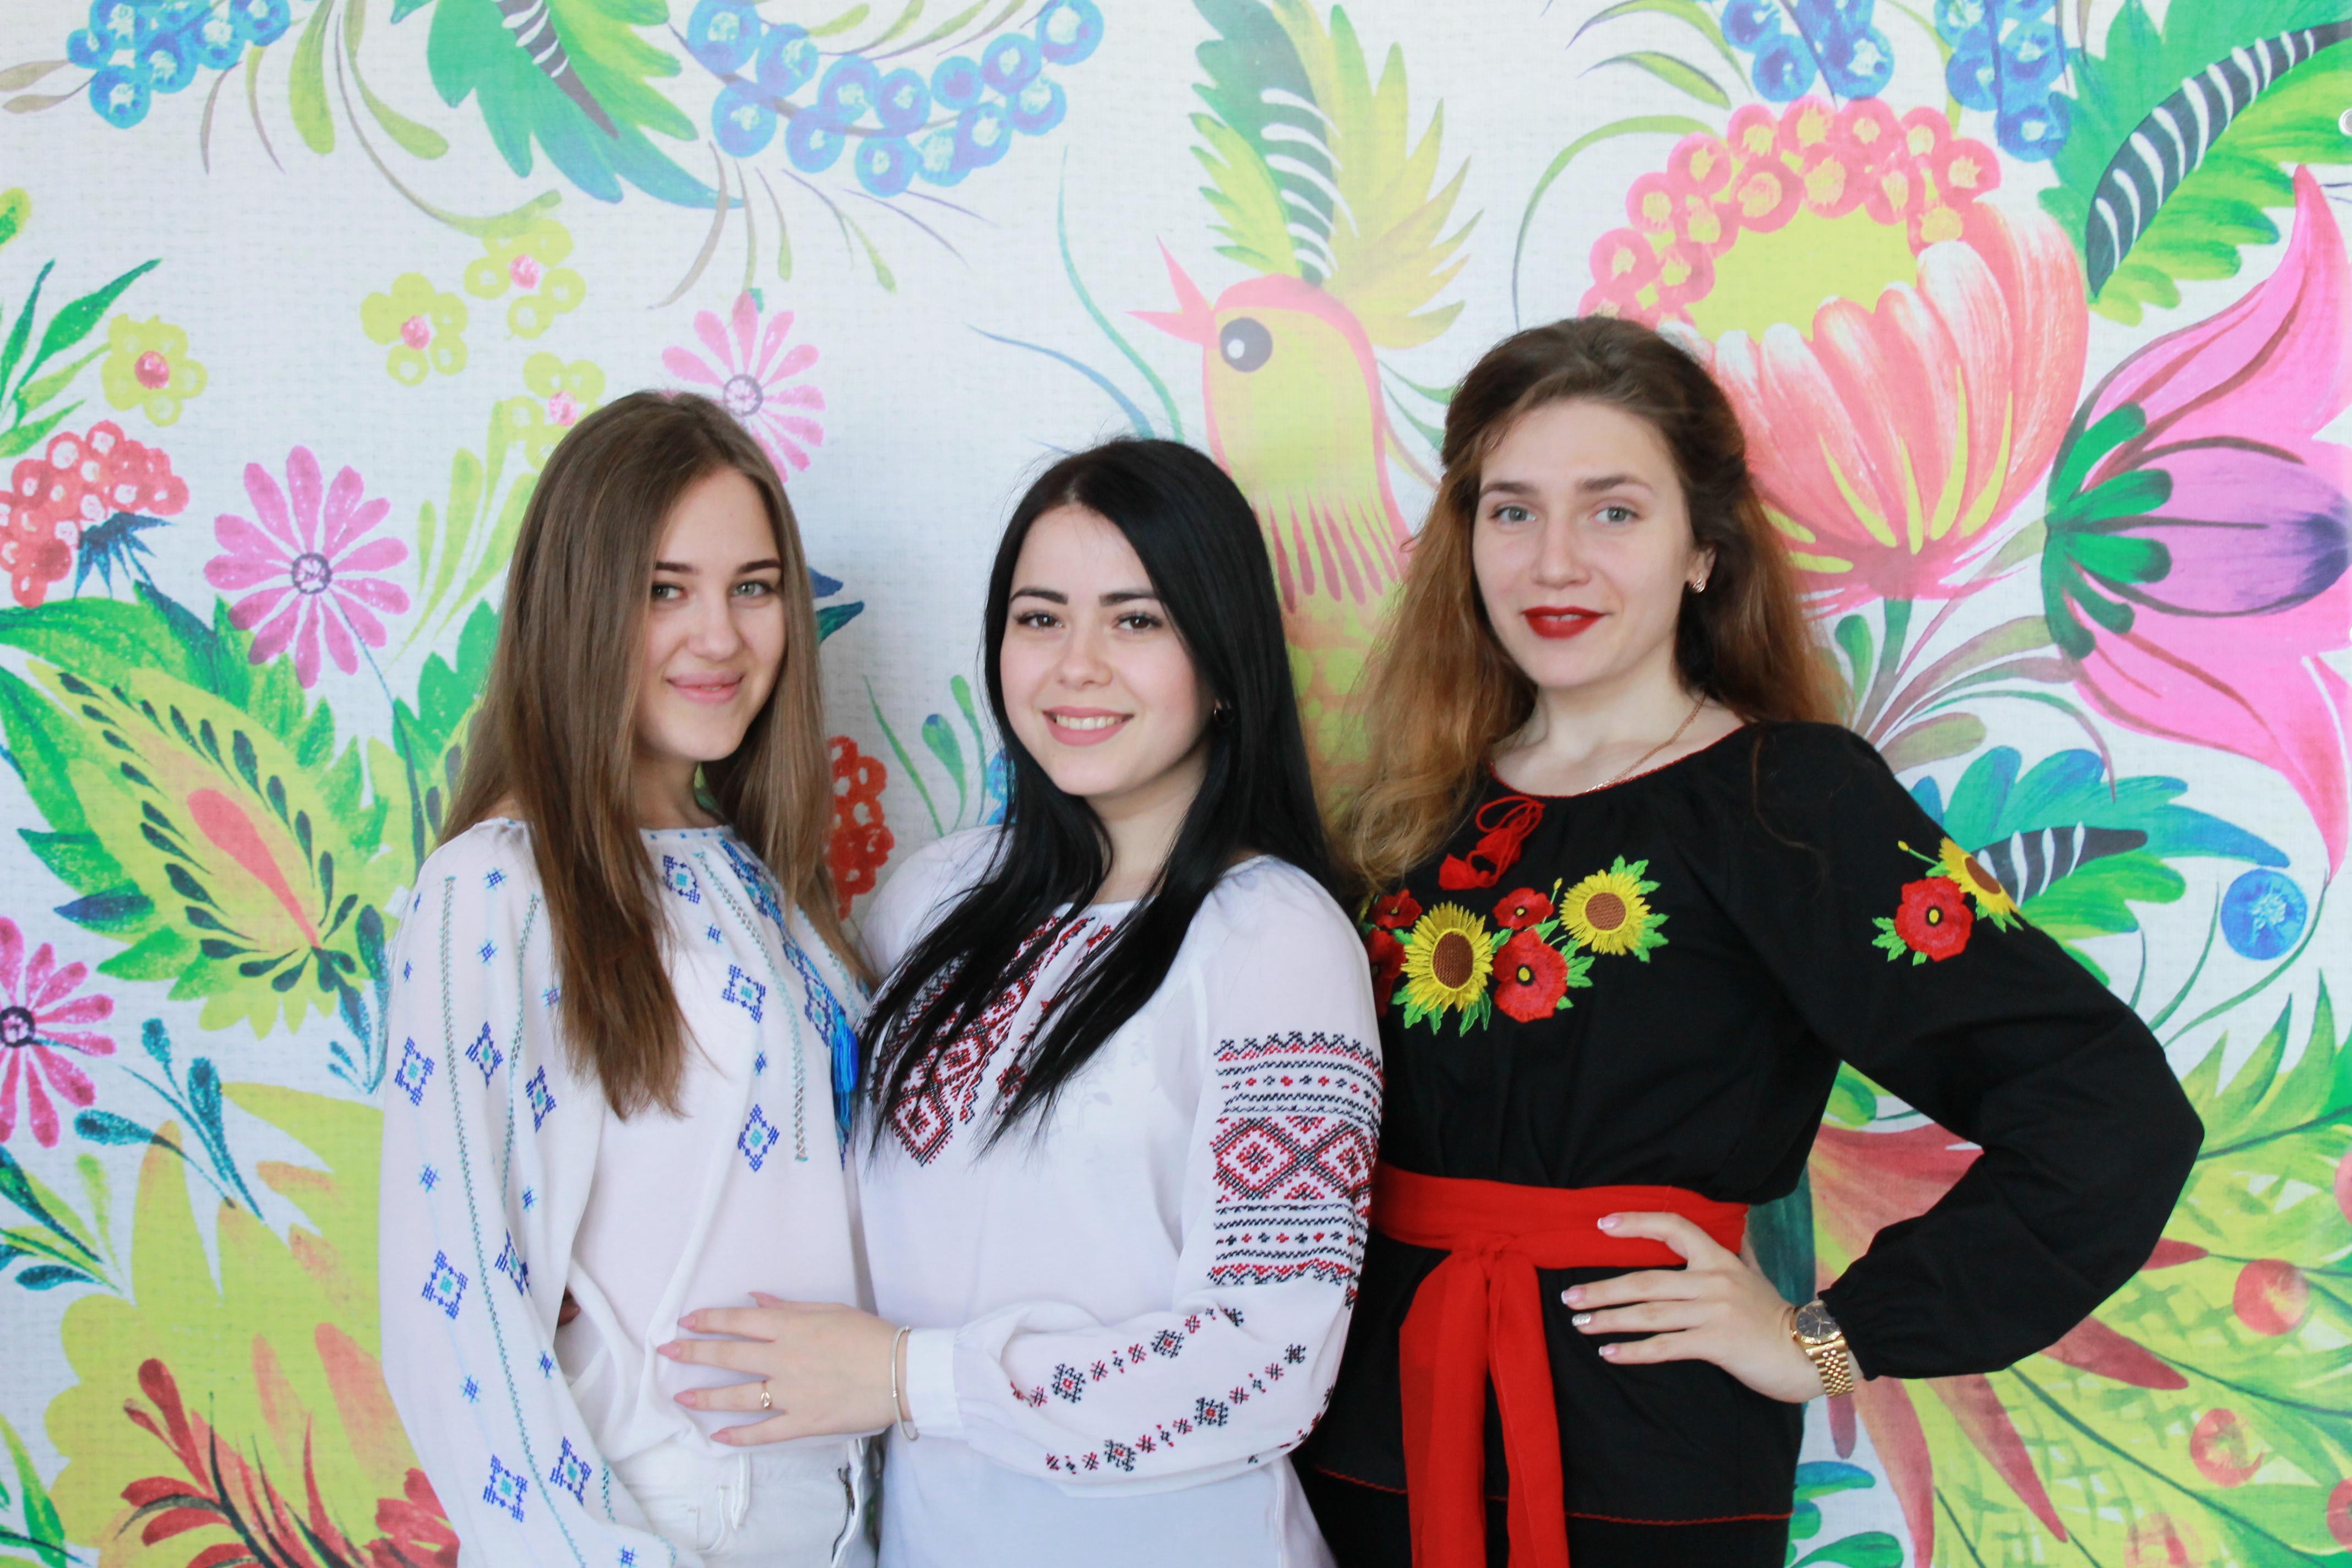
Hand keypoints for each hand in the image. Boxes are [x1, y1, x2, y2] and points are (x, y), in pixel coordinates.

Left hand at [657, 1294, 903, 1442]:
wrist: (903, 1371)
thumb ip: (789, 1307)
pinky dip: (739, 1437)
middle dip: (693, 1353)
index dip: (709, 1320)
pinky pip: (764, 1432)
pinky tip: (718, 1437)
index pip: (738, 1321)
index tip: (686, 1321)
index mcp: (791, 1328)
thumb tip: (755, 1299)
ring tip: (681, 1398)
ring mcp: (791, 1393)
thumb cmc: (870, 1336)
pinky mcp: (803, 1421)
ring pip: (737, 1396)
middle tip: (667, 1352)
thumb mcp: (830, 1310)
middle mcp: (784, 1358)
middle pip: (728, 1356)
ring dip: (705, 1397)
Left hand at [1561, 1211, 1825, 1403]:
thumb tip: (1716, 1235)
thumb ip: (1728, 1257)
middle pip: (1646, 1279)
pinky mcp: (1717, 1343)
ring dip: (1609, 1318)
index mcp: (1719, 1259)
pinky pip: (1666, 1346)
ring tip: (1580, 1323)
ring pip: (1650, 1312)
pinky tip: (1610, 1352)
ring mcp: (1714, 1312)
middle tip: (1570, 1297)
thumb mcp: (1751, 1275)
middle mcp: (1713, 1280)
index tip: (1602, 1225)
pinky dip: (1634, 1350)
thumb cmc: (1774, 1315)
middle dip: (1603, 1289)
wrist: (1810, 1351)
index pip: (1674, 1227)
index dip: (1636, 1223)